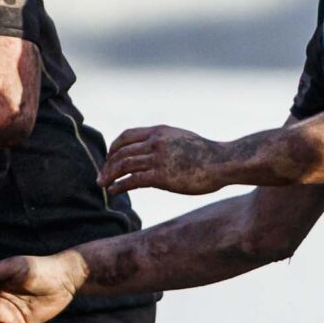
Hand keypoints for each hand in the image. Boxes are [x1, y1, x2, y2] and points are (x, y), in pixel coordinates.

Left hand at [101, 125, 233, 196]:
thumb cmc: (206, 154)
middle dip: (107, 164)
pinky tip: (113, 191)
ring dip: (109, 175)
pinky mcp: (161, 176)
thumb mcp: (182, 139)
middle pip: (121, 151)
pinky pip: (132, 180)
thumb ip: (165, 142)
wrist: (222, 162)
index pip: (127, 136)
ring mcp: (158, 158)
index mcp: (159, 131)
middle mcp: (155, 142)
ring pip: (123, 165)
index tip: (109, 159)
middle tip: (101, 176)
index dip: (114, 147)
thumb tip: (155, 151)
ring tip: (102, 185)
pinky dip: (119, 185)